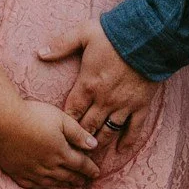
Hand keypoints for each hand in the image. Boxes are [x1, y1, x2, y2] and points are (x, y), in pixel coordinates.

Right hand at [0, 98, 101, 188]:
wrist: (3, 121)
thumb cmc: (33, 115)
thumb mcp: (61, 119)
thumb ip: (78, 134)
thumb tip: (94, 146)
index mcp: (61, 152)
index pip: (80, 164)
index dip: (90, 169)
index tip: (96, 173)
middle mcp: (48, 166)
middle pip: (67, 175)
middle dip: (78, 178)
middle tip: (85, 181)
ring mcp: (31, 171)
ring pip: (51, 182)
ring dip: (63, 184)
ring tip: (69, 184)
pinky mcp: (16, 172)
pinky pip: (32, 185)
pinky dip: (41, 187)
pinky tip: (44, 185)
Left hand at [39, 20, 156, 155]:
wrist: (149, 37)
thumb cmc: (114, 34)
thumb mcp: (83, 33)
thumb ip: (61, 44)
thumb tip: (39, 52)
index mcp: (87, 85)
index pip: (72, 111)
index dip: (64, 125)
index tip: (57, 135)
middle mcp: (104, 100)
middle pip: (87, 126)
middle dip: (78, 140)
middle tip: (71, 151)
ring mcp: (123, 105)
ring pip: (108, 131)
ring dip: (98, 143)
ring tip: (91, 155)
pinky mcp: (141, 106)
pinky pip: (134, 129)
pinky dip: (127, 141)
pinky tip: (121, 151)